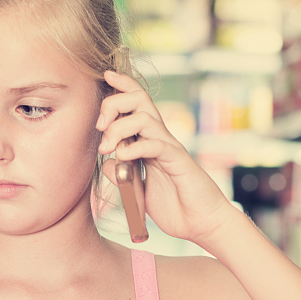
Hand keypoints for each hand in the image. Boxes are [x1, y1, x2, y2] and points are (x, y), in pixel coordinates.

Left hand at [96, 69, 238, 245]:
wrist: (201, 223)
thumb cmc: (174, 207)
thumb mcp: (139, 190)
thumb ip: (123, 174)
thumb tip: (107, 160)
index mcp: (151, 141)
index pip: (137, 103)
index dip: (122, 85)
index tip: (105, 75)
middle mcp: (161, 138)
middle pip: (139, 100)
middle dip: (113, 104)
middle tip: (99, 126)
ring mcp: (171, 148)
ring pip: (145, 118)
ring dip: (119, 127)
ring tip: (106, 147)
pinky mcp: (178, 162)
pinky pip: (155, 144)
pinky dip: (134, 147)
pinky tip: (121, 157)